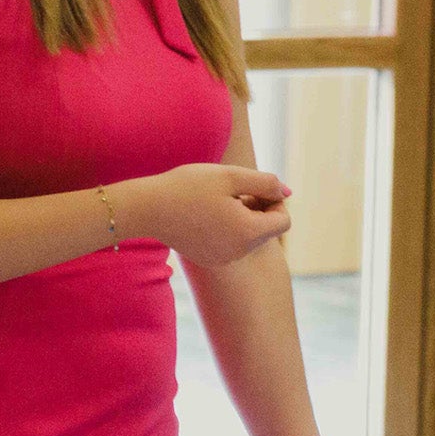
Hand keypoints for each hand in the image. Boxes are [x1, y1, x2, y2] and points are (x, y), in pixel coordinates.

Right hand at [121, 164, 291, 267]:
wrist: (146, 208)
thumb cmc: (189, 186)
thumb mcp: (231, 176)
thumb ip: (266, 182)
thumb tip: (288, 192)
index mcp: (248, 233)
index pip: (284, 221)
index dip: (275, 200)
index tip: (254, 188)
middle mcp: (238, 252)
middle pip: (268, 231)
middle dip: (260, 209)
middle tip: (235, 192)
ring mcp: (223, 259)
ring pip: (250, 238)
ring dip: (244, 218)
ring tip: (220, 201)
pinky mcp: (208, 259)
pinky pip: (232, 245)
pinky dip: (228, 229)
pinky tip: (207, 214)